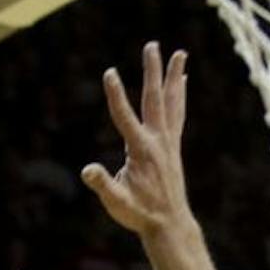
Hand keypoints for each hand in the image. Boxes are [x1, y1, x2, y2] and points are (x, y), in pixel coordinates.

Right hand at [81, 40, 190, 236]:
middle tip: (152, 45)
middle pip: (154, 99)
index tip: (109, 72)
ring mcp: (168, 142)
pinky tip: (181, 82)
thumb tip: (88, 171)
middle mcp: (158, 141)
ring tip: (179, 52)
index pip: (124, 117)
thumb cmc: (140, 214)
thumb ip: (103, 185)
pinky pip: (177, 114)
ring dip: (173, 76)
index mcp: (141, 151)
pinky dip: (179, 95)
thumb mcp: (116, 202)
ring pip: (171, 102)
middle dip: (152, 72)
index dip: (116, 95)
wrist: (169, 224)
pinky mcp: (173, 147)